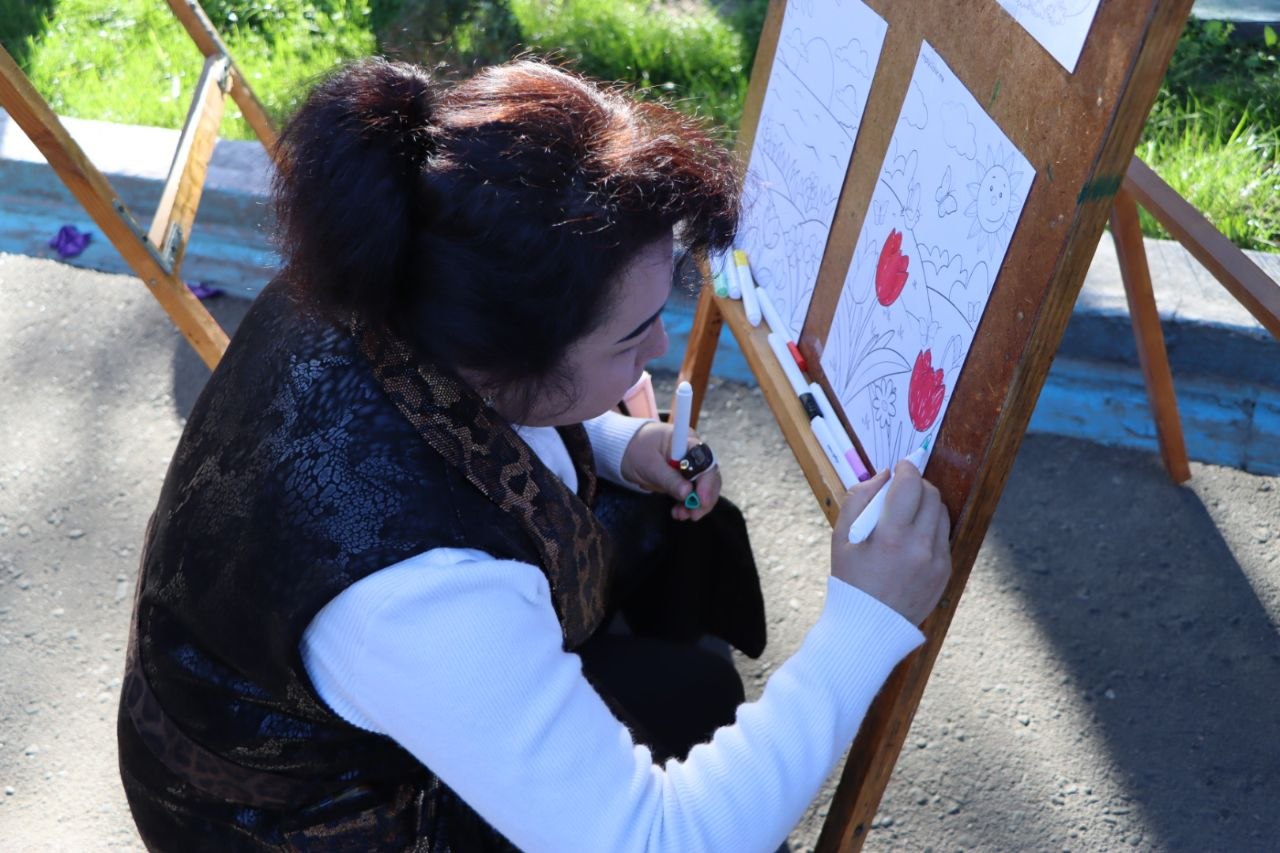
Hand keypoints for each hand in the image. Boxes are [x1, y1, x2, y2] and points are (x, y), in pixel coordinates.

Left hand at [620, 421, 721, 520]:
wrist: (623, 449)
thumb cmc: (635, 449)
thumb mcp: (649, 465)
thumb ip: (668, 478)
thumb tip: (687, 493)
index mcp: (686, 441)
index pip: (705, 461)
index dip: (707, 481)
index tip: (701, 499)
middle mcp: (692, 453)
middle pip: (710, 476)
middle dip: (705, 497)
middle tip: (694, 514)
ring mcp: (689, 466)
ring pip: (704, 487)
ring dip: (696, 504)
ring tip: (681, 515)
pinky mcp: (683, 478)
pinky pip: (692, 493)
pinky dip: (688, 505)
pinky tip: (678, 512)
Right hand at [829, 460, 950, 624]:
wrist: (870, 627)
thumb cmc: (851, 581)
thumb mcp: (840, 538)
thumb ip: (858, 499)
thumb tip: (883, 475)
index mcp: (891, 538)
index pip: (910, 486)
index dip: (907, 469)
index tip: (901, 466)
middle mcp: (920, 547)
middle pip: (931, 495)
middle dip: (917, 484)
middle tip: (902, 488)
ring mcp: (937, 560)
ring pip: (941, 513)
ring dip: (926, 503)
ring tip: (907, 512)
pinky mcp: (946, 571)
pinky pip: (943, 535)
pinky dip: (930, 526)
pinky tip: (912, 536)